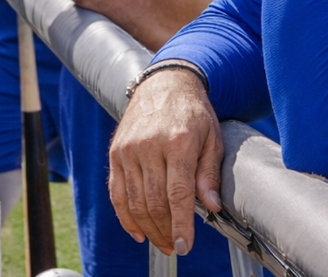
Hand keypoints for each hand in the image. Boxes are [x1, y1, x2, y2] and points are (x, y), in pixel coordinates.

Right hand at [108, 68, 223, 255]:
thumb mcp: (212, 137)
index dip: (181, 224)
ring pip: (135, 201)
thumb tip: (211, 207)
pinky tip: (137, 231)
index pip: (178, 193)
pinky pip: (117, 192)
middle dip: (166, 230)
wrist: (164, 82)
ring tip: (162, 241)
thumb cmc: (192, 111)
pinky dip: (126, 216)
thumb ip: (209, 173)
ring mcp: (128, 149)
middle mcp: (149, 145)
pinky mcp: (116, 152)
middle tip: (176, 246)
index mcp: (177, 142)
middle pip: (155, 201)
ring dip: (148, 228)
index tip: (185, 245)